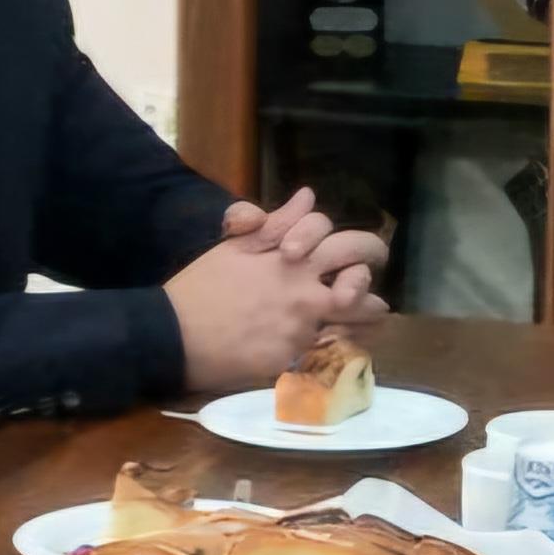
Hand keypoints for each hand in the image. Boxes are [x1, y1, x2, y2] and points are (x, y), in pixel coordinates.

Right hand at [165, 189, 390, 390]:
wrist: (173, 336)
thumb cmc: (201, 288)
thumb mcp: (235, 247)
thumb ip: (276, 222)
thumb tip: (308, 195)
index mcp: (291, 258)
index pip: (343, 242)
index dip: (356, 245)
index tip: (360, 253)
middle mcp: (305, 291)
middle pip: (359, 277)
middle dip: (372, 273)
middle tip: (379, 281)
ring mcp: (302, 327)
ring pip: (353, 318)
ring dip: (364, 314)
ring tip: (372, 314)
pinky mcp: (293, 359)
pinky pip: (328, 350)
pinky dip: (336, 344)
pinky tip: (340, 344)